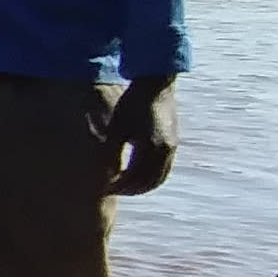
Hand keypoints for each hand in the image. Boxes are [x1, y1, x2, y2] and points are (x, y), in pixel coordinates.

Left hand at [100, 77, 178, 195]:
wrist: (156, 85)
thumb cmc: (132, 103)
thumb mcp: (117, 126)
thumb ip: (112, 150)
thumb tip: (103, 173)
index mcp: (149, 146)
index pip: (134, 178)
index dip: (119, 187)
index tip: (104, 189)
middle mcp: (164, 150)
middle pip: (148, 183)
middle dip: (130, 191)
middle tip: (112, 191)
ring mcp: (172, 148)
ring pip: (159, 178)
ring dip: (142, 187)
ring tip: (124, 187)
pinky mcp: (173, 144)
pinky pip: (164, 169)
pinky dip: (152, 178)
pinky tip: (136, 175)